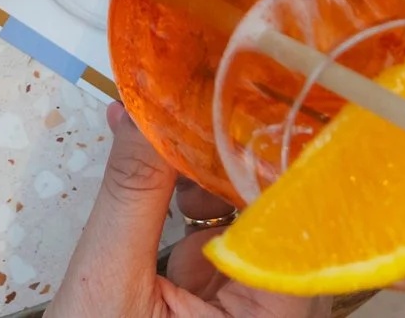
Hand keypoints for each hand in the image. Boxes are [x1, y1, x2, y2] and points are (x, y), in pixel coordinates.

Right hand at [50, 106, 328, 317]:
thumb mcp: (108, 285)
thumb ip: (131, 196)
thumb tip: (139, 113)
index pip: (295, 225)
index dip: (273, 162)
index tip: (248, 107)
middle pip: (277, 218)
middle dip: (232, 164)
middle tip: (194, 113)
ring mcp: (250, 312)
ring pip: (251, 224)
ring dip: (212, 181)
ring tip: (168, 154)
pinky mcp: (221, 306)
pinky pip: (223, 241)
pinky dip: (195, 209)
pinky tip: (167, 188)